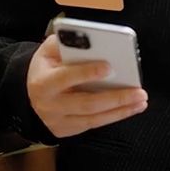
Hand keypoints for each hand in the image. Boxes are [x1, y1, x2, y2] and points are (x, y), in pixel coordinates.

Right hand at [26, 34, 147, 137]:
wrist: (29, 92)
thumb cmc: (46, 66)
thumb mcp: (48, 50)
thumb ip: (67, 43)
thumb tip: (92, 40)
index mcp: (43, 82)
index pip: (65, 77)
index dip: (87, 73)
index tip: (109, 67)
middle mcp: (49, 105)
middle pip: (86, 103)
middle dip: (115, 98)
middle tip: (139, 91)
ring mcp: (57, 121)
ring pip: (93, 118)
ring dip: (121, 111)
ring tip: (141, 101)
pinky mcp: (66, 130)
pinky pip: (93, 124)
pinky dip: (114, 116)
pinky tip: (130, 108)